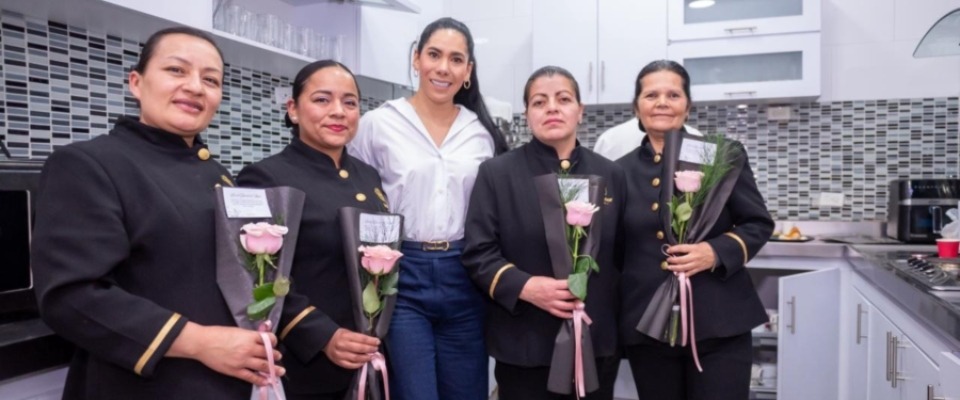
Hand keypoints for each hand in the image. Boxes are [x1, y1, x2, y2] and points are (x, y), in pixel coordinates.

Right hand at [167, 322, 283, 385]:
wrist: (202, 343)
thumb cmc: (218, 334)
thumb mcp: (237, 330)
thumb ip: (249, 336)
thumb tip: (260, 338)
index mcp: (249, 337)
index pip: (268, 339)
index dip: (273, 342)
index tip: (274, 344)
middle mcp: (249, 349)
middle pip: (268, 353)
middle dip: (276, 356)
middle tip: (279, 357)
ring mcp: (243, 361)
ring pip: (263, 366)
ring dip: (274, 369)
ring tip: (280, 371)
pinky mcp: (235, 371)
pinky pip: (251, 377)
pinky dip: (260, 380)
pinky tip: (266, 381)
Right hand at [323, 328, 379, 368]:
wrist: (325, 340)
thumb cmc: (339, 335)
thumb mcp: (348, 332)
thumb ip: (358, 337)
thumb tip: (371, 342)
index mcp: (346, 336)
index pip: (361, 339)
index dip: (371, 341)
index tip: (378, 342)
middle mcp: (343, 345)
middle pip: (360, 349)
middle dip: (370, 349)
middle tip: (376, 349)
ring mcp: (340, 355)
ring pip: (356, 358)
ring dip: (366, 358)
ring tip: (371, 356)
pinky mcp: (338, 362)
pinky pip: (350, 365)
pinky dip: (358, 365)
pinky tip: (363, 362)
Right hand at [519, 276, 576, 318]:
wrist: (526, 289)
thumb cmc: (537, 282)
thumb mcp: (549, 279)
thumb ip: (559, 283)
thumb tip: (570, 286)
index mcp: (553, 285)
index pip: (567, 285)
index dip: (575, 284)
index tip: (581, 284)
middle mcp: (553, 294)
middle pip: (568, 295)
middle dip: (577, 295)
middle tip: (583, 295)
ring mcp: (551, 303)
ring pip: (565, 306)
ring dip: (574, 305)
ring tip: (580, 305)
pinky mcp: (548, 309)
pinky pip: (559, 313)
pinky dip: (566, 314)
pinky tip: (572, 314)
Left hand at [666, 242, 716, 277]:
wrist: (717, 254)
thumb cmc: (707, 247)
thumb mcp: (698, 244)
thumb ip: (689, 247)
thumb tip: (678, 250)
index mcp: (694, 248)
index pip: (681, 248)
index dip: (673, 249)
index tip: (668, 250)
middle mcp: (694, 257)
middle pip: (681, 260)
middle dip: (673, 260)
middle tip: (668, 260)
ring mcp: (696, 264)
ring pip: (684, 267)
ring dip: (675, 268)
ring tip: (670, 267)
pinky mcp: (698, 269)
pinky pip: (690, 273)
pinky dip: (684, 275)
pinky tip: (678, 275)